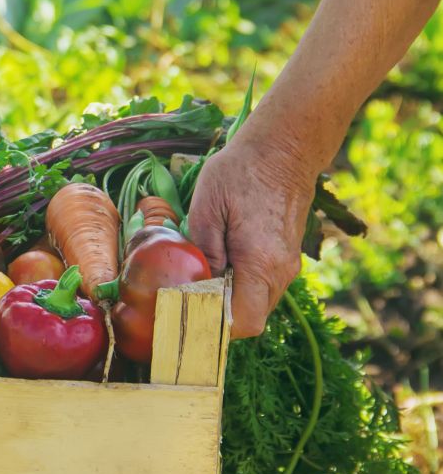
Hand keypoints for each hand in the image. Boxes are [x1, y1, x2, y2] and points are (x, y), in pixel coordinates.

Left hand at [187, 138, 316, 338]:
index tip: (187, 311)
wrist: (283, 149)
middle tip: (186, 298)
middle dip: (217, 315)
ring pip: (257, 303)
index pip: (243, 321)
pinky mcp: (285, 256)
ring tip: (199, 278)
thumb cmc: (240, 172)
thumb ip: (202, 252)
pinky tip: (218, 263)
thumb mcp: (207, 208)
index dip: (213, 324)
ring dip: (228, 299)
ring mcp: (287, 265)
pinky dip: (240, 285)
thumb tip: (194, 287)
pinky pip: (262, 285)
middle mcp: (280, 272)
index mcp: (261, 264)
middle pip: (250, 318)